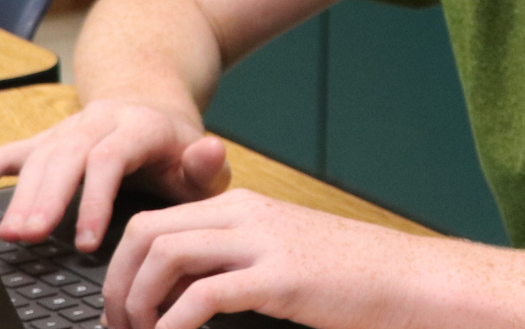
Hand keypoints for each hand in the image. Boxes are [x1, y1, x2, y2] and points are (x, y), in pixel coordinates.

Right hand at [0, 98, 231, 251]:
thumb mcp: (202, 162)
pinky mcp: (49, 136)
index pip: (109, 159)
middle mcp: (100, 120)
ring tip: (9, 233)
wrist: (154, 106)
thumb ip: (207, 166)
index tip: (83, 243)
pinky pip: (12, 149)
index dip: (93, 200)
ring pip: (39, 155)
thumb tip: (210, 152)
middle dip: (45, 198)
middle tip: (27, 237)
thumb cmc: (178, 150)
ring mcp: (69, 127)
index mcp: (139, 127)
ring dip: (20, 195)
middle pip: (66, 155)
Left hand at [102, 188, 431, 328]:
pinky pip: (202, 295)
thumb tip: (182, 296)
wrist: (408, 280)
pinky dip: (172, 323)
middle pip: (146, 234)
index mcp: (239, 208)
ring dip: (138, 304)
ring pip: (165, 256)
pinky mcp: (279, 277)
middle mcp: (243, 216)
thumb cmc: (348, 277)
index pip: (153, 222)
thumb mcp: (280, 254)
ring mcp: (262, 243)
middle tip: (117, 326)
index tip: (116, 309)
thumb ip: (233, 260)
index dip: (120, 268)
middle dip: (117, 284)